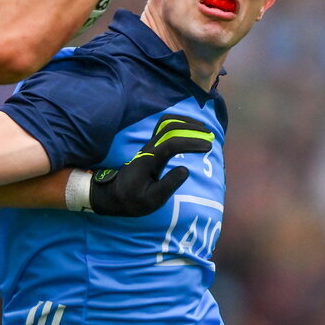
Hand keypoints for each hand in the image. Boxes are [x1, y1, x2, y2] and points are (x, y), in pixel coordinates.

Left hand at [89, 114, 214, 215]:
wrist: (114, 196)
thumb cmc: (132, 200)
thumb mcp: (151, 200)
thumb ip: (168, 185)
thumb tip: (185, 169)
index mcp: (149, 161)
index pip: (171, 144)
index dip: (190, 142)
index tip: (207, 147)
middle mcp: (149, 149)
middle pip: (169, 127)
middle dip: (192, 128)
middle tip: (210, 136)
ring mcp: (149, 146)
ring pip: (166, 124)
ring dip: (186, 123)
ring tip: (204, 130)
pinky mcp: (151, 147)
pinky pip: (165, 128)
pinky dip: (180, 125)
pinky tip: (191, 131)